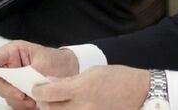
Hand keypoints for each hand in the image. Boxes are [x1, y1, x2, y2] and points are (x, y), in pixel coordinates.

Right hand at [0, 40, 79, 108]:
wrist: (70, 69)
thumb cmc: (57, 60)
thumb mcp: (44, 62)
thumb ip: (29, 72)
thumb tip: (20, 81)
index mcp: (14, 52)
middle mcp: (11, 65)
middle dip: (9, 89)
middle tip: (21, 94)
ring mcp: (14, 79)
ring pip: (5, 92)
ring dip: (17, 99)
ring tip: (32, 99)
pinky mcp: (19, 91)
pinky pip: (14, 101)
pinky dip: (22, 104)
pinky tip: (33, 102)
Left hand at [32, 65, 148, 109]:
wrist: (141, 93)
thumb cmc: (120, 79)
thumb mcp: (93, 72)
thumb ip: (71, 80)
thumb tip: (52, 84)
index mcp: (82, 89)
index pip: (49, 93)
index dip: (38, 91)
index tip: (37, 88)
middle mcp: (83, 106)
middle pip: (50, 109)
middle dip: (44, 102)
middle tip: (44, 96)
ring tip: (57, 103)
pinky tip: (70, 108)